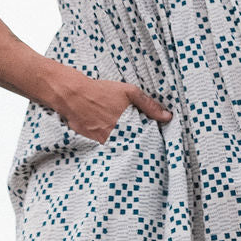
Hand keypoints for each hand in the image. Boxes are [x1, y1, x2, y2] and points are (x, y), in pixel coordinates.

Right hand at [50, 67, 171, 143]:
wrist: (73, 94)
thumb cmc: (101, 91)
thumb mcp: (129, 92)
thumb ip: (149, 105)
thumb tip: (168, 117)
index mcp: (127, 126)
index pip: (143, 141)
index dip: (148, 142)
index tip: (152, 143)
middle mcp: (115, 137)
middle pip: (130, 147)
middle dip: (135, 145)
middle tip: (138, 143)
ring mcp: (102, 141)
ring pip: (117, 148)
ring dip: (121, 146)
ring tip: (123, 141)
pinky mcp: (90, 142)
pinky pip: (103, 148)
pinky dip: (108, 146)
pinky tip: (108, 139)